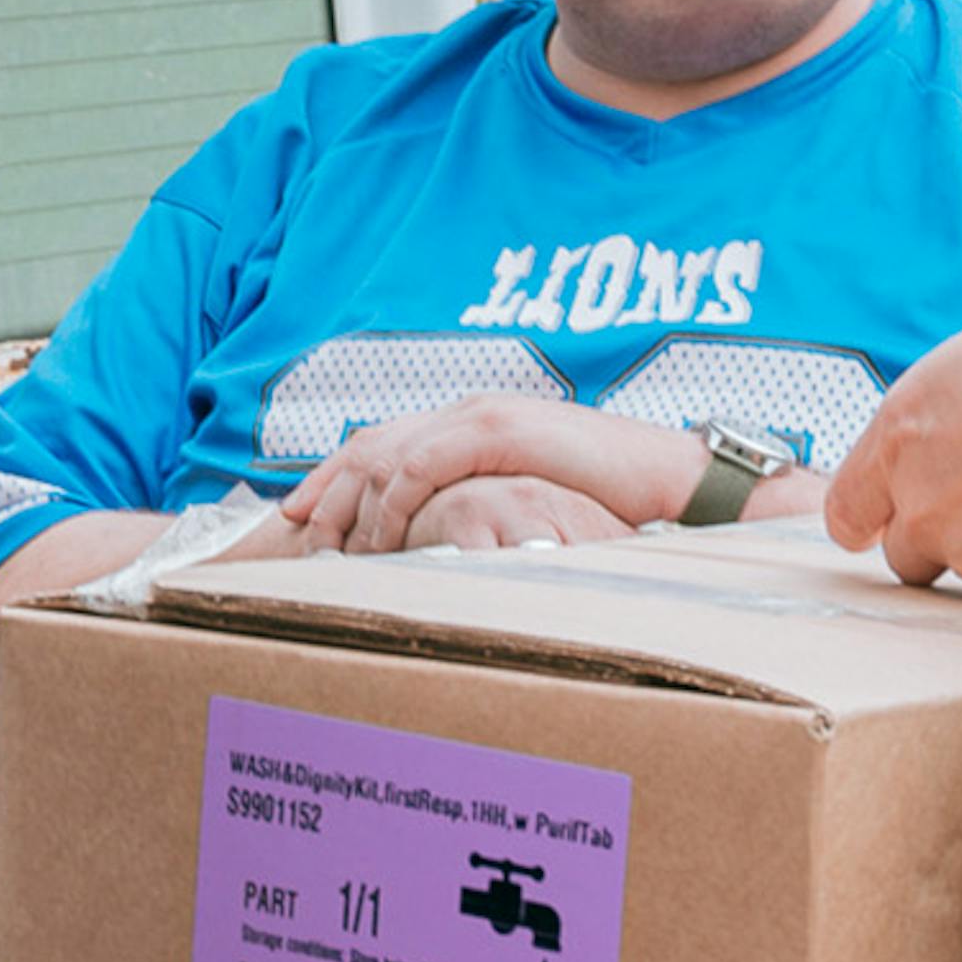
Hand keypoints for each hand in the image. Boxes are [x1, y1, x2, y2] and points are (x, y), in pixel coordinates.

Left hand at [289, 396, 695, 555]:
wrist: (665, 478)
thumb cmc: (605, 497)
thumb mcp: (526, 500)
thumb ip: (480, 505)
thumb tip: (444, 547)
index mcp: (469, 422)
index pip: (382, 442)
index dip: (334, 476)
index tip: (300, 514)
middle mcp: (465, 410)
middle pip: (368, 443)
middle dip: (324, 489)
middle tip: (295, 535)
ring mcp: (480, 415)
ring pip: (386, 453)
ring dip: (352, 505)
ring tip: (332, 551)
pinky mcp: (498, 431)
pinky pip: (422, 465)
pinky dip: (393, 503)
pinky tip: (381, 538)